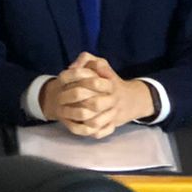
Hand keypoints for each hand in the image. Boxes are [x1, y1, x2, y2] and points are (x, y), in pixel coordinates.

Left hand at [38, 53, 152, 138]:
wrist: (130, 99)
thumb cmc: (109, 79)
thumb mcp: (101, 63)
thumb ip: (86, 59)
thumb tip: (72, 67)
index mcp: (111, 84)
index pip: (95, 83)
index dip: (78, 82)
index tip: (65, 82)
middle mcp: (113, 100)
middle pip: (95, 104)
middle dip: (77, 103)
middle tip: (61, 100)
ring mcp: (113, 115)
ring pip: (96, 122)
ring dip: (80, 120)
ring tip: (67, 114)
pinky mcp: (112, 126)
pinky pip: (99, 133)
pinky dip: (87, 132)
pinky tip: (77, 125)